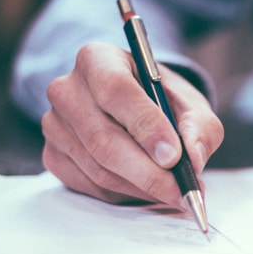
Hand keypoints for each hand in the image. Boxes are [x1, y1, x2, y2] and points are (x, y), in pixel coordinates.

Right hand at [41, 42, 222, 205]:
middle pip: (103, 139)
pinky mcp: (53, 156)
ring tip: (174, 192)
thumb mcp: (190, 104)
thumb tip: (193, 158)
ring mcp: (55, 125)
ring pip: (98, 169)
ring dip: (141, 187)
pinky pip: (90, 186)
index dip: (146, 126)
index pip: (115, 90)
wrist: (136, 108)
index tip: (174, 156)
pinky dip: (125, 194)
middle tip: (181, 190)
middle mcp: (67, 89)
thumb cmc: (162, 101)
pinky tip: (148, 189)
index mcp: (98, 59)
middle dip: (148, 172)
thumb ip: (199, 127)